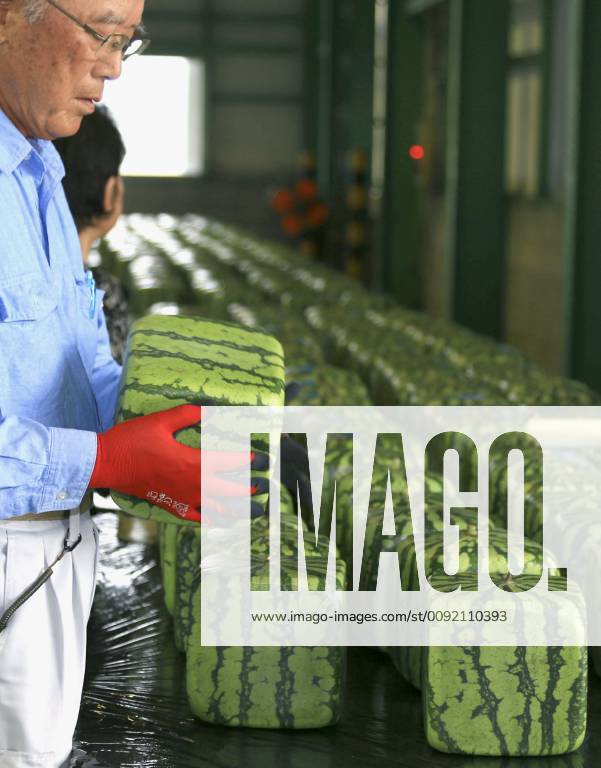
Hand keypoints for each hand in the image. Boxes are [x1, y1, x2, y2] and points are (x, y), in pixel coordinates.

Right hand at [89, 405, 264, 522]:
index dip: (248, 461)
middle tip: (264, 487)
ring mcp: (181, 498)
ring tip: (252, 512)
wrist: (104, 464)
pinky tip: (219, 522)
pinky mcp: (169, 505)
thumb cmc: (131, 440)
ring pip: (216, 509)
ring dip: (236, 510)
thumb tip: (211, 408)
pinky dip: (210, 520)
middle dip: (249, 489)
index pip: (229, 463)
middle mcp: (191, 485)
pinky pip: (195, 518)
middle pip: (229, 491)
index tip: (262, 459)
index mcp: (193, 463)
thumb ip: (189, 414)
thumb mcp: (161, 421)